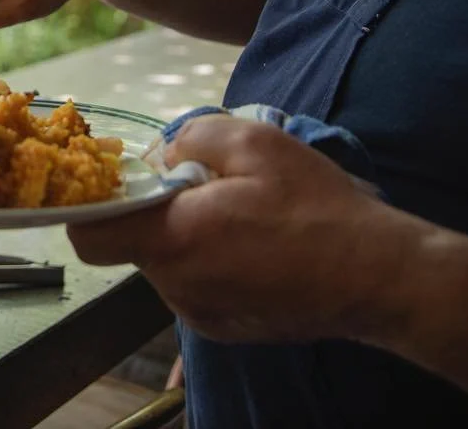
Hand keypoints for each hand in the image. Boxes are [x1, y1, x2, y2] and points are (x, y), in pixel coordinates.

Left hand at [67, 116, 414, 344]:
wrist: (378, 277)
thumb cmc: (316, 207)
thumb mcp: (253, 142)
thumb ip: (189, 139)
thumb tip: (161, 157)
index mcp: (174, 242)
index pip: (90, 236)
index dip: (92, 206)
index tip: (120, 182)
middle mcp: (177, 287)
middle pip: (137, 241)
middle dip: (161, 209)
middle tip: (212, 186)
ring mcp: (201, 314)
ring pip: (171, 261)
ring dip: (191, 234)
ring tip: (245, 215)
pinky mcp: (225, 328)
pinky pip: (198, 284)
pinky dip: (213, 260)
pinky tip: (258, 245)